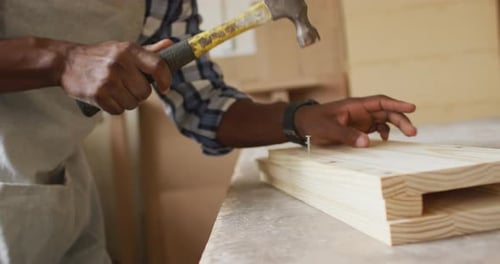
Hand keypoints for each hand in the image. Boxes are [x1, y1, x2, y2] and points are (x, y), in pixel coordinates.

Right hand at [60, 39, 172, 113]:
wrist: (67, 63)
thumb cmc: (101, 56)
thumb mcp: (123, 49)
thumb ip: (148, 51)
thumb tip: (171, 45)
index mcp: (128, 50)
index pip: (158, 66)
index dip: (166, 79)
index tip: (165, 87)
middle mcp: (119, 63)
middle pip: (146, 92)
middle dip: (139, 93)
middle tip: (127, 86)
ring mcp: (108, 80)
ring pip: (133, 104)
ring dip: (127, 102)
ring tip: (115, 91)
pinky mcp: (98, 95)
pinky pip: (118, 111)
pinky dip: (114, 108)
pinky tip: (106, 97)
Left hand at [294, 95, 416, 146]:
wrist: (301, 124)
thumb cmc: (313, 122)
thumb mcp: (328, 128)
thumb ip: (346, 135)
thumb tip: (368, 142)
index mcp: (355, 105)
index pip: (380, 102)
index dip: (397, 104)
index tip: (412, 107)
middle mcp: (360, 111)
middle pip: (386, 112)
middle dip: (400, 119)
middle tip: (412, 132)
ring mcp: (359, 120)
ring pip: (383, 120)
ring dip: (395, 127)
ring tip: (407, 135)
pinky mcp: (357, 129)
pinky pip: (375, 129)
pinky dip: (383, 133)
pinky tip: (384, 141)